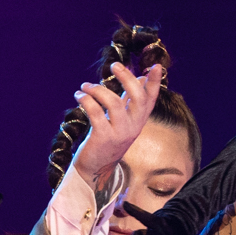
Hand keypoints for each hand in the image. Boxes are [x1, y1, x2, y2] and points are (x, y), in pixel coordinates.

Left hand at [67, 63, 162, 192]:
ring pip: (114, 103)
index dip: (154, 83)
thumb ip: (129, 100)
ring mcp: (119, 133)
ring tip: (85, 86)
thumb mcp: (121, 120)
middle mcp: (133, 127)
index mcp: (138, 121)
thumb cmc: (106, 140)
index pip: (150, 100)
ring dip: (97, 90)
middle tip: (114, 65)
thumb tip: (139, 77)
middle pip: (137, 98)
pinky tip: (79, 96)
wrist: (94, 169)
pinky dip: (86, 100)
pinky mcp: (103, 138)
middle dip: (126, 78)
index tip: (156, 66)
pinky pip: (96, 113)